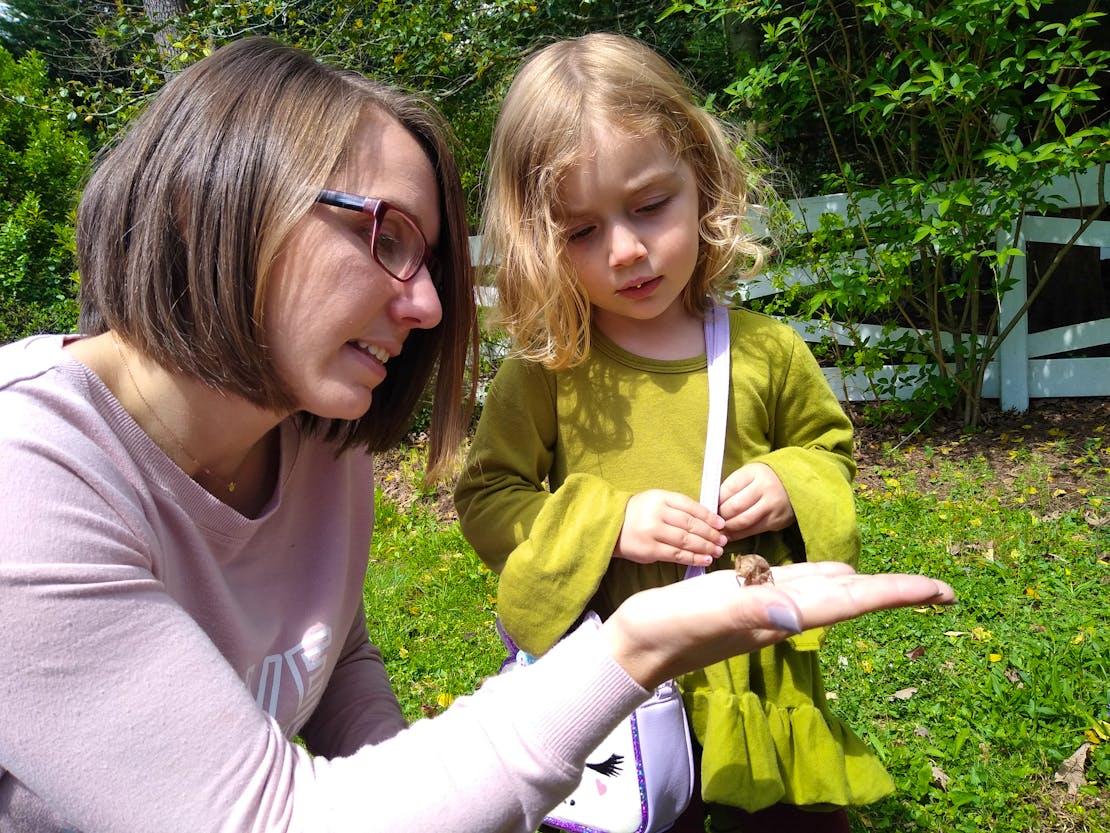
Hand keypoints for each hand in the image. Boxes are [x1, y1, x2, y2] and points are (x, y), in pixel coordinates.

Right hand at [600, 562, 954, 687]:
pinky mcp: (747, 597)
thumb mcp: (704, 616)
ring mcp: (767, 605)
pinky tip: (836, 572)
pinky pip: (799, 584)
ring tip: (904, 585)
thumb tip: (802, 616)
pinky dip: (828, 576)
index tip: (941, 592)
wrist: (635, 647)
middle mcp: (783, 611)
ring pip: (830, 591)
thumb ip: (751, 611)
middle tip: (943, 591)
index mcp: (781, 614)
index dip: (895, 592)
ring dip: (869, 586)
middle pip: (852, 597)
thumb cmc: (664, 630)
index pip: (851, 600)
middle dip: (896, 592)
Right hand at [614, 489, 727, 567]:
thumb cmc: (639, 514)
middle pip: (690, 524)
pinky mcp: (649, 549)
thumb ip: (677, 508)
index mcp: (660, 498)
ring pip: (686, 540)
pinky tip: (704, 560)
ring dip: (705, 547)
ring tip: (717, 551)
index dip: (708, 516)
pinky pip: (676, 555)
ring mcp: (652, 532)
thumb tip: (708, 521)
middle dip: (710, 533)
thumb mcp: (656, 502)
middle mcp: (656, 513)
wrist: (612, 526)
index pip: (690, 506)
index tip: (721, 524)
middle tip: (723, 540)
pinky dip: (693, 558)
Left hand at [717, 462, 794, 539]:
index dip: (715, 501)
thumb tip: (712, 506)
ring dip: (727, 528)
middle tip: (712, 521)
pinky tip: (730, 535)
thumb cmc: (765, 479)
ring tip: (719, 529)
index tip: (709, 508)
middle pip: (734, 506)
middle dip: (720, 516)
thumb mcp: (749, 475)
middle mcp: (765, 488)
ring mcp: (772, 505)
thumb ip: (732, 487)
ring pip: (742, 521)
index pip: (728, 489)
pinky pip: (753, 530)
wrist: (797, 483)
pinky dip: (738, 535)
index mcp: (754, 473)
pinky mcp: (776, 521)